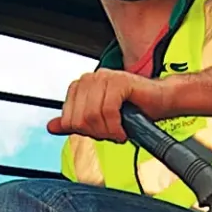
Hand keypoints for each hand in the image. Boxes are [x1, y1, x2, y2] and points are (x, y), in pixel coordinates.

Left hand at [47, 69, 171, 141]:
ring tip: (119, 132)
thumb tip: (51, 127)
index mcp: (80, 86)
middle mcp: (89, 79)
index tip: (102, 133)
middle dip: (97, 133)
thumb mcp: (98, 120)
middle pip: (79, 119)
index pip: (68, 119)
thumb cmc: (133, 110)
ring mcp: (104, 77)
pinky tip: (123, 130)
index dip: (86, 132)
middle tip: (112, 134)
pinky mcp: (119, 81)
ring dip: (108, 131)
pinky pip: (108, 110)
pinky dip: (115, 126)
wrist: (160, 102)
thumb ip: (74, 122)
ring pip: (92, 116)